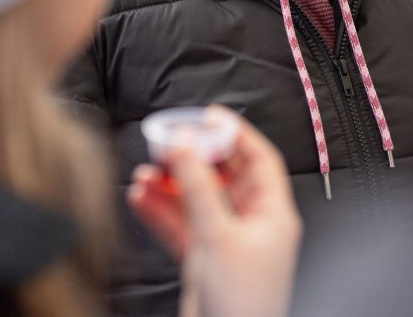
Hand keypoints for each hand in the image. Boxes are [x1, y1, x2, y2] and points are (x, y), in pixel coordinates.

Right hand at [128, 106, 301, 316]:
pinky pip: (180, 225)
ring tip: (146, 170)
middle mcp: (251, 225)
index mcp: (272, 215)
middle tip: (168, 140)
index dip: (235, 133)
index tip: (207, 116)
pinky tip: (140, 198)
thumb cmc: (243, 305)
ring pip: (197, 199)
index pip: (258, 159)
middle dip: (193, 157)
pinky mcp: (204, 261)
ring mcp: (226, 242)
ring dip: (170, 184)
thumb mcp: (218, 237)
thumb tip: (183, 144)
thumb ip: (198, 188)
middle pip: (222, 175)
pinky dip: (160, 210)